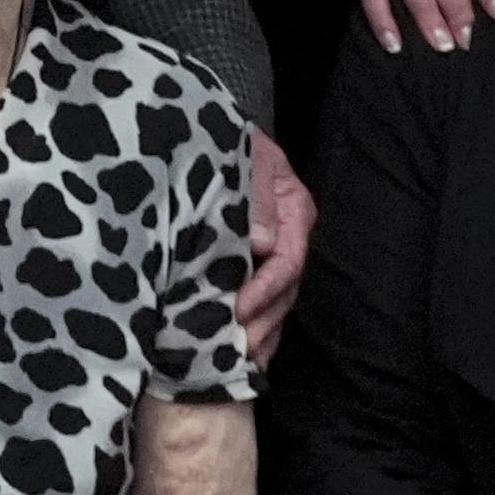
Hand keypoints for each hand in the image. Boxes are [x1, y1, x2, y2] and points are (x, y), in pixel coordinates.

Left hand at [238, 130, 316, 369]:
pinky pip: (264, 302)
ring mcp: (275, 250)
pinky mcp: (257, 263)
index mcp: (293, 207)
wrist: (200, 133)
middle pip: (286, 289)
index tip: (237, 309)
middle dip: (262, 322)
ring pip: (277, 302)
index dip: (264, 288)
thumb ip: (255, 197)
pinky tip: (242, 356)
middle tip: (237, 350)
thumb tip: (261, 243)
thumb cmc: (219, 141)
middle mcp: (289, 233)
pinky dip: (255, 328)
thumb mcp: (242, 157)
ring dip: (260, 333)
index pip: (288, 259)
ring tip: (239, 361)